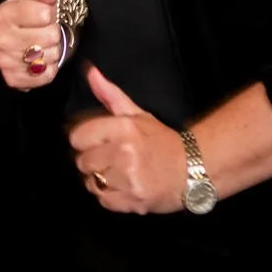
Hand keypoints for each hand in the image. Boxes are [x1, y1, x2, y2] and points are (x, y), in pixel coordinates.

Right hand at [0, 0, 67, 89]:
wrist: (16, 36)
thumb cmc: (29, 17)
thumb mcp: (36, 1)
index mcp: (3, 14)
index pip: (44, 14)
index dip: (52, 14)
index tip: (47, 15)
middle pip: (49, 37)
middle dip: (55, 33)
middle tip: (48, 31)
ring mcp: (4, 61)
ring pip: (48, 57)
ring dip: (54, 51)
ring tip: (45, 45)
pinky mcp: (11, 79)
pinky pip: (45, 76)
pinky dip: (50, 69)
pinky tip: (44, 60)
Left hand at [68, 67, 185, 213]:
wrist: (194, 169)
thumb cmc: (162, 140)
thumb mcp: (138, 114)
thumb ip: (110, 94)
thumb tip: (89, 71)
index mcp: (124, 127)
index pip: (78, 137)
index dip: (84, 141)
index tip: (96, 143)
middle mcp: (124, 152)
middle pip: (82, 161)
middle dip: (93, 161)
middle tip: (111, 159)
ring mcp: (129, 179)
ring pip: (91, 182)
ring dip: (102, 180)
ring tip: (119, 174)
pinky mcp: (132, 200)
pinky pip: (103, 200)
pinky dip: (110, 196)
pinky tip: (124, 187)